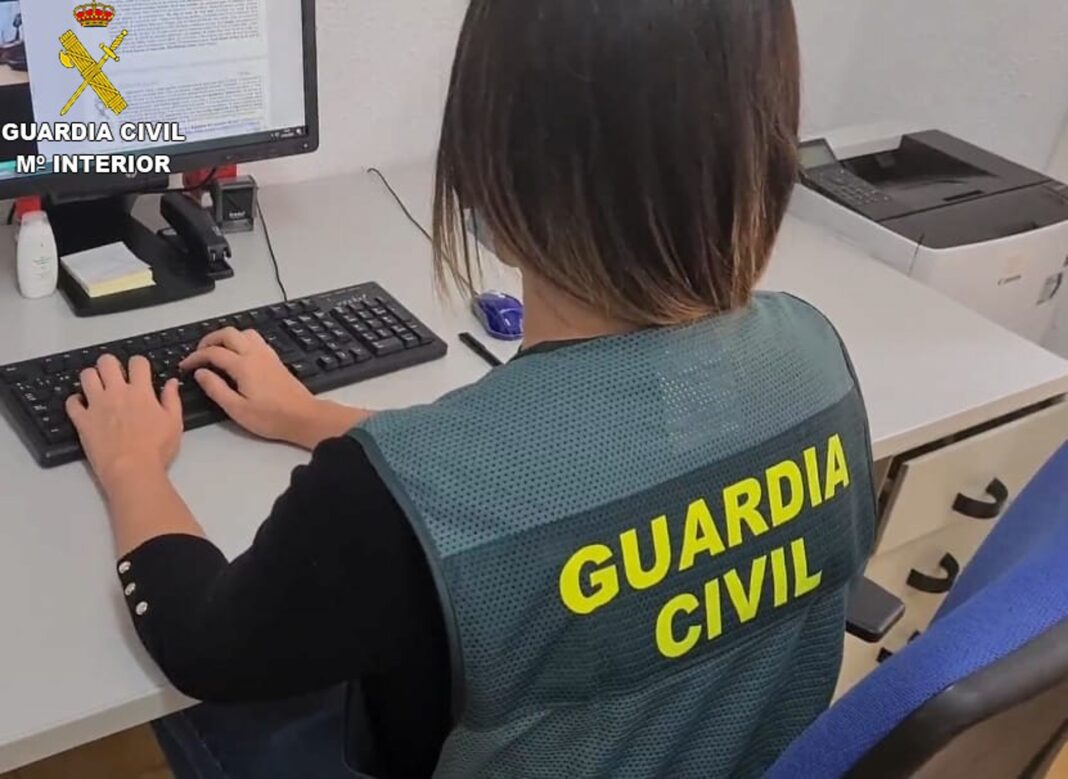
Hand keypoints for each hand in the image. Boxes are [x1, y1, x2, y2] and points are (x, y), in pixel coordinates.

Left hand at [66, 354, 182, 489]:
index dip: (139, 363)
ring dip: (92, 377)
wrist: (131, 470)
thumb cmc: (157, 449)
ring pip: (86, 376)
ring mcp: (96, 405)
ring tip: (98, 387)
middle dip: (111, 364)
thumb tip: (171, 382)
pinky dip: (75, 401)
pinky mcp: (82, 420)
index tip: (140, 372)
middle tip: (115, 375)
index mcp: (140, 392)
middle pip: (106, 362)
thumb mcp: (174, 423)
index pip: (137, 362)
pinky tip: (82, 405)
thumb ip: (172, 399)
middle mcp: (116, 393)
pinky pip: (71, 402)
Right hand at [180, 328, 372, 448]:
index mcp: (244, 366)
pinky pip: (256, 340)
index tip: (185, 365)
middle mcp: (256, 355)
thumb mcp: (237, 409)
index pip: (213, 352)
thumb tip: (201, 373)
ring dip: (227, 337)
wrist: (303, 417)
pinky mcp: (276, 360)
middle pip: (228, 333)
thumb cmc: (272, 417)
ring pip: (244, 332)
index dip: (195, 357)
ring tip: (216, 351)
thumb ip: (216, 389)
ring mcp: (268, 355)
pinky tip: (238, 354)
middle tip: (198, 353)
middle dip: (209, 340)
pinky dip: (241, 340)